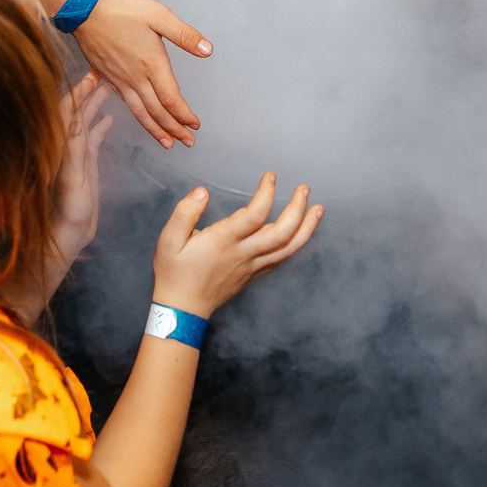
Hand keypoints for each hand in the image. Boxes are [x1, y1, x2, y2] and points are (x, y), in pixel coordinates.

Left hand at [51, 74, 116, 264]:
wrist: (69, 233)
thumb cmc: (68, 212)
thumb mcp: (74, 181)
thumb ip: (74, 152)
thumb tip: (76, 122)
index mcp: (61, 147)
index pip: (67, 112)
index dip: (77, 92)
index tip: (90, 76)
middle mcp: (66, 146)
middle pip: (76, 112)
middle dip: (86, 92)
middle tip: (100, 73)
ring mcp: (76, 154)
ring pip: (85, 121)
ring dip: (94, 104)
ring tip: (106, 87)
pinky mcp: (85, 163)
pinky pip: (93, 138)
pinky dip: (100, 125)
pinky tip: (108, 116)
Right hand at [72, 0, 211, 146]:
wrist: (84, 8)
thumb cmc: (121, 8)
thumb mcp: (158, 14)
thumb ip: (184, 34)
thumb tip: (207, 50)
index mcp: (151, 64)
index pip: (171, 99)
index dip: (184, 115)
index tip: (195, 125)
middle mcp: (135, 77)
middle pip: (157, 111)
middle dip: (174, 129)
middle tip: (188, 142)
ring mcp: (119, 80)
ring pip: (140, 112)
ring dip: (156, 130)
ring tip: (168, 143)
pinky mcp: (107, 77)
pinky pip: (126, 104)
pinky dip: (138, 117)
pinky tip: (142, 118)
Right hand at [150, 171, 323, 316]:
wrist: (182, 309)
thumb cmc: (174, 273)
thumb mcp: (168, 240)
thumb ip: (184, 213)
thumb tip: (201, 192)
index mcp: (223, 241)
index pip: (253, 215)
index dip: (266, 194)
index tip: (271, 176)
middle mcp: (243, 253)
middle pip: (281, 233)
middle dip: (297, 209)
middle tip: (305, 189)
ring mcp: (251, 266)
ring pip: (287, 249)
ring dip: (306, 228)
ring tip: (318, 209)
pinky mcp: (253, 274)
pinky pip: (281, 259)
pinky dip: (296, 245)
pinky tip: (302, 233)